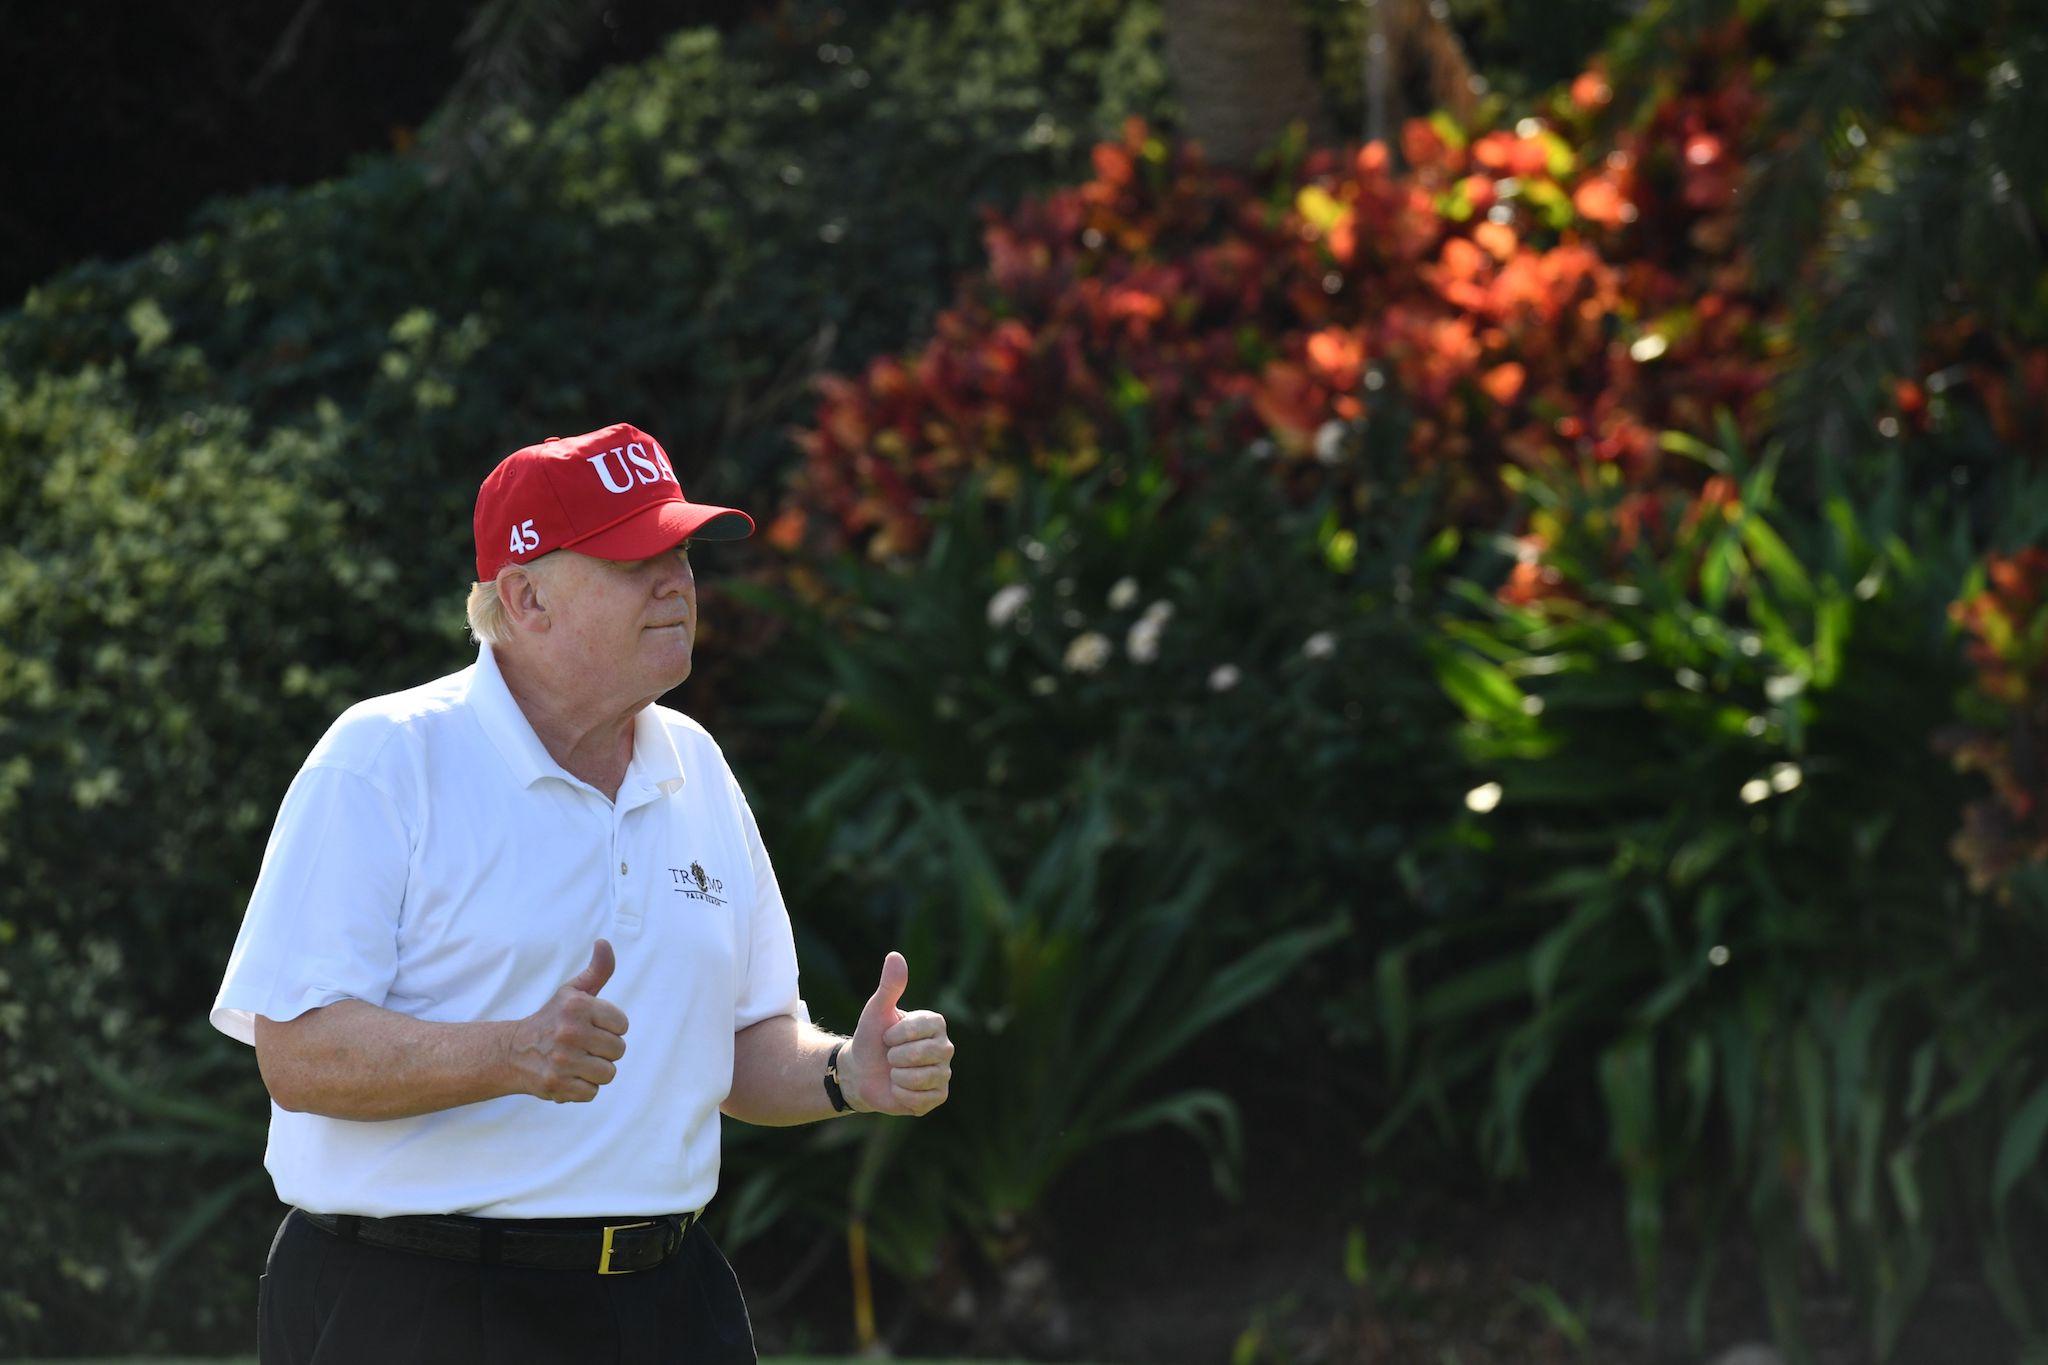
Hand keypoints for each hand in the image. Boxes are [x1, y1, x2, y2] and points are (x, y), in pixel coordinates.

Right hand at [510, 939, 629, 1102]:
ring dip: (595, 1071)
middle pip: (619, 1051)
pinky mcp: (557, 1085)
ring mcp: (563, 1061)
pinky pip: (592, 1093)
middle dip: (604, 1050)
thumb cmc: (551, 1019)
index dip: (611, 1028)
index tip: (592, 1027)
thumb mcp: (572, 992)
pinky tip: (568, 1076)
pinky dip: (582, 1088)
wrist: (513, 1052)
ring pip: (608, 1073)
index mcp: (577, 1006)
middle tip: (582, 1046)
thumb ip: (597, 970)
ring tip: (577, 1061)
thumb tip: (604, 943)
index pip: (623, 1025)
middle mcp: (569, 1032)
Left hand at [841, 951, 951, 1116]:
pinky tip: (899, 1089)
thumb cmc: (871, 1038)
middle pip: (924, 1054)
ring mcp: (943, 1072)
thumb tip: (895, 956)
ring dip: (898, 1077)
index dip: (897, 1035)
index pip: (921, 1029)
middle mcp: (945, 1047)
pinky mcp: (938, 1096)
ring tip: (894, 1072)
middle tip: (890, 1056)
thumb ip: (890, 985)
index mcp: (935, 1023)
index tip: (887, 1036)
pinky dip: (903, 1095)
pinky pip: (923, 1098)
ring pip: (923, 1078)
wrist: (860, 1072)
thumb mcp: (877, 1010)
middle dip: (896, 1057)